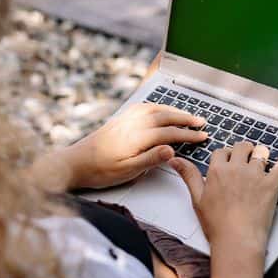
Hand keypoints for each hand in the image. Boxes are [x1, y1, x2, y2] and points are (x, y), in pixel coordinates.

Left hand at [61, 103, 208, 189]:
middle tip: (201, 122)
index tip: (203, 136)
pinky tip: (161, 110)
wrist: (75, 162)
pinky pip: (143, 106)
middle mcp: (132, 123)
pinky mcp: (120, 119)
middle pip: (165, 116)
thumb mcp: (128, 171)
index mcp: (137, 137)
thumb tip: (172, 150)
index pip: (170, 133)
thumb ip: (151, 159)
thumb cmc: (100, 170)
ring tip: (187, 115)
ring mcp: (125, 119)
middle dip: (185, 119)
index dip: (188, 135)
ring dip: (173, 110)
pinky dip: (158, 106)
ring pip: (155, 109)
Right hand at [171, 142, 277, 254]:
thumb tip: (175, 159)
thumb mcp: (197, 199)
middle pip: (242, 146)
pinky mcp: (272, 184)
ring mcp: (256, 175)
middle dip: (244, 151)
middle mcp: (237, 168)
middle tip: (245, 159)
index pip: (222, 151)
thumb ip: (188, 175)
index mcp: (217, 170)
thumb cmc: (217, 224)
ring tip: (261, 163)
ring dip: (261, 155)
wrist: (237, 240)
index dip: (226, 155)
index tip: (228, 161)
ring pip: (262, 152)